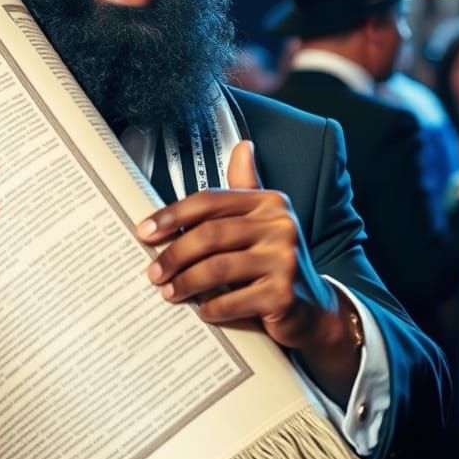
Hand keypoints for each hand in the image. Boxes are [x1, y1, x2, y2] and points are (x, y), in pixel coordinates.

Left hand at [138, 140, 339, 352]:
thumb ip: (247, 187)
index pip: (210, 201)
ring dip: (186, 283)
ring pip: (217, 268)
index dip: (172, 215)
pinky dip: (211, 307)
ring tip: (169, 292)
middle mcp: (280, 226)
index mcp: (269, 203)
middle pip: (210, 234)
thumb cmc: (277, 262)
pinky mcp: (284, 294)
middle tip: (154, 271)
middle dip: (174, 254)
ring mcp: (285, 260)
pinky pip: (233, 300)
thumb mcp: (264, 221)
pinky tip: (201, 311)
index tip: (145, 231)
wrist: (313, 309)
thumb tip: (242, 147)